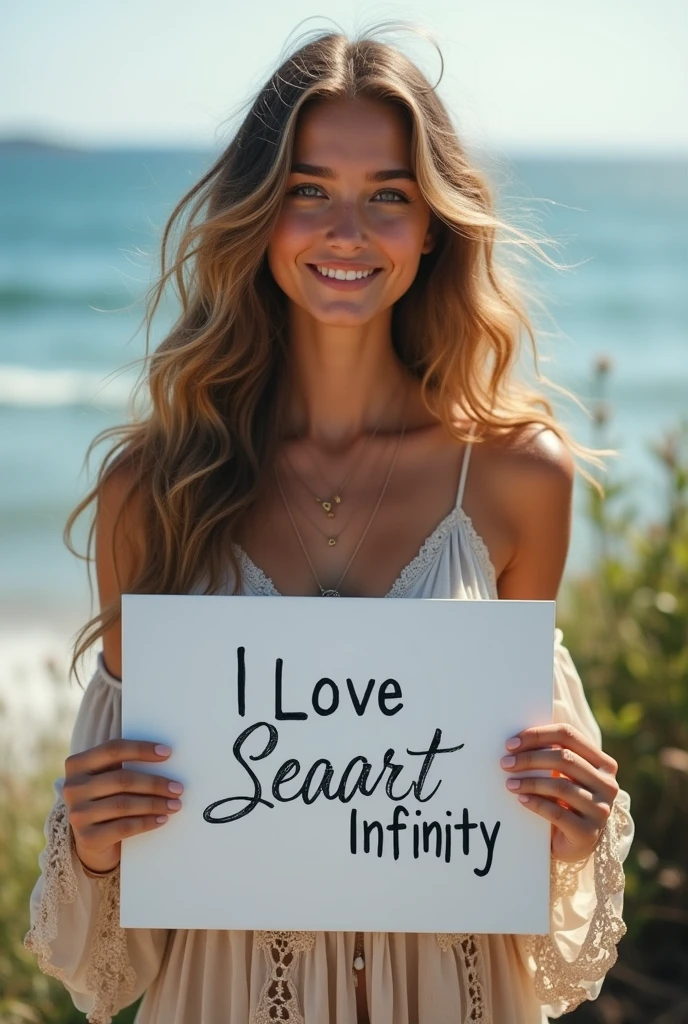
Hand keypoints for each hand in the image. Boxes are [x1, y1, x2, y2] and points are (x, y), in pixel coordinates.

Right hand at [63, 739, 183, 874]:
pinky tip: (161, 819)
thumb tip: (164, 756)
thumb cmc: (106, 799)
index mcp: (77, 764)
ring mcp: (77, 814)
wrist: (91, 840)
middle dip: (155, 783)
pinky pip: (123, 827)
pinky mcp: (87, 837)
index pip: (113, 750)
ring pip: (124, 804)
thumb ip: (125, 765)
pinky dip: (146, 822)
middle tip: (177, 788)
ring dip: (154, 804)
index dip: (142, 749)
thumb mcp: (108, 778)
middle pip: (122, 779)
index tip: (167, 753)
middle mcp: (72, 788)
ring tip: (174, 804)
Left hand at [500, 724, 618, 862]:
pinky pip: (557, 813)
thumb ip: (552, 756)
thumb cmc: (566, 801)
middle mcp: (607, 784)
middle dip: (530, 758)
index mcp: (603, 763)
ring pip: (561, 786)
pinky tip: (521, 799)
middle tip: (505, 763)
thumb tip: (515, 741)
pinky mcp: (588, 833)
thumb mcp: (565, 776)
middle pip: (565, 759)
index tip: (511, 744)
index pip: (568, 735)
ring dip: (530, 782)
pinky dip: (536, 803)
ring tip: (509, 783)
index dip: (538, 735)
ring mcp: (601, 810)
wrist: (576, 843)